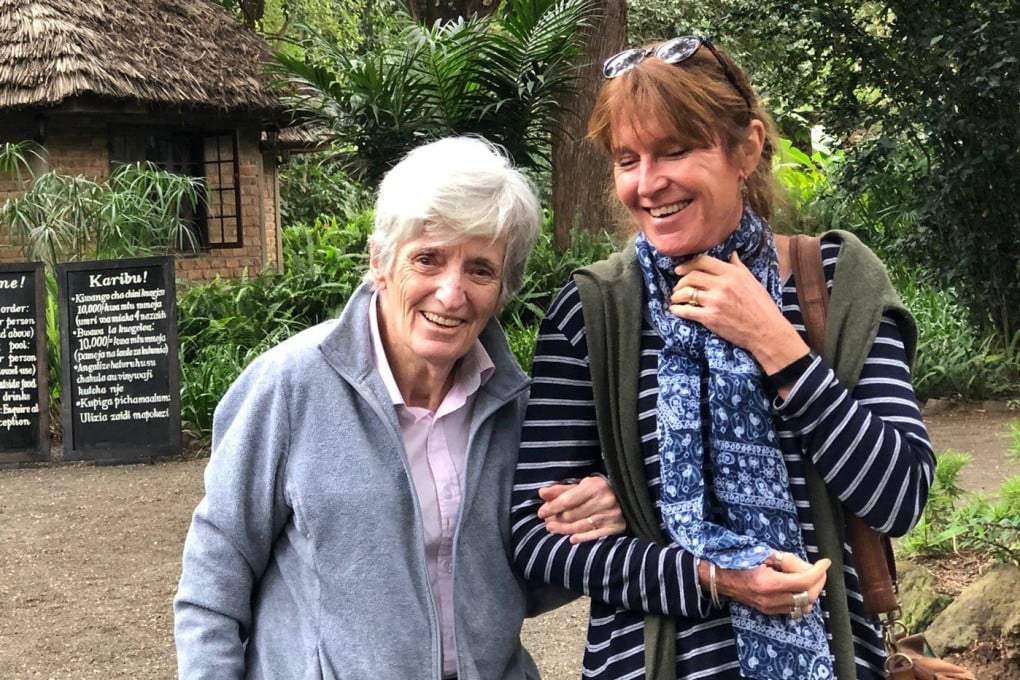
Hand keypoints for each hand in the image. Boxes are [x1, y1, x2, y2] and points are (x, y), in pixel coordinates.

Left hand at [537, 475, 627, 542]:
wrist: (628, 497)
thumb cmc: (599, 490)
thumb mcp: (582, 485)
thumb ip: (561, 490)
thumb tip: (541, 493)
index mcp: (595, 486)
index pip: (567, 500)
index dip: (552, 507)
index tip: (541, 512)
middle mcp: (604, 501)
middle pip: (572, 514)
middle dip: (556, 519)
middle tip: (547, 522)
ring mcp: (611, 516)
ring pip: (580, 526)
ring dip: (564, 529)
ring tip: (552, 529)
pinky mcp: (616, 528)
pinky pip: (595, 535)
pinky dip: (582, 538)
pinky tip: (571, 540)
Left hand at [669, 253, 807, 374]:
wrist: (766, 331)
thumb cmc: (762, 306)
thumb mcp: (752, 281)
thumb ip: (738, 267)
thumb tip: (731, 254)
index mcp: (732, 273)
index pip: (702, 261)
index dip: (687, 264)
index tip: (679, 270)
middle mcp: (722, 285)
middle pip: (691, 276)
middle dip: (680, 281)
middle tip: (677, 287)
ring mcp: (715, 301)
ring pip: (686, 292)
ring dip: (677, 295)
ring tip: (675, 298)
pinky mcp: (710, 318)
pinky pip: (687, 310)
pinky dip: (677, 310)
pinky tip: (674, 310)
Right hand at [702, 551, 829, 615]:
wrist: (720, 577)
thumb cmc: (739, 561)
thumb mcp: (762, 554)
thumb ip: (786, 561)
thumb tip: (807, 566)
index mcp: (769, 583)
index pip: (804, 581)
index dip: (818, 571)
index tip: (826, 562)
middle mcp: (771, 599)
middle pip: (807, 595)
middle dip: (819, 582)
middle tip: (820, 570)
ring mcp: (770, 608)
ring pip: (803, 606)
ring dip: (812, 592)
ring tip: (811, 579)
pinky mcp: (768, 611)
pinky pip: (793, 610)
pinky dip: (802, 600)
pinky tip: (800, 589)